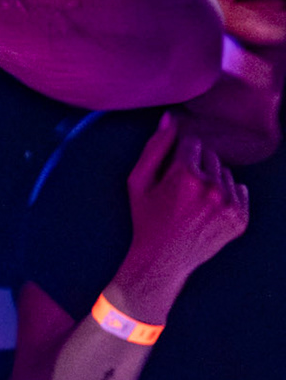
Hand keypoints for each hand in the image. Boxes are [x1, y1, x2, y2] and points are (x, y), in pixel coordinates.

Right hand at [112, 112, 249, 318]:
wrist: (162, 261)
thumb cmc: (146, 220)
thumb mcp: (138, 183)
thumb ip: (154, 148)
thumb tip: (169, 118)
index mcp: (186, 175)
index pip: (193, 143)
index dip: (179, 158)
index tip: (172, 175)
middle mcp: (212, 187)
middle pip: (212, 157)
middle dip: (197, 168)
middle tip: (181, 191)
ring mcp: (230, 204)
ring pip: (227, 174)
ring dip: (213, 182)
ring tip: (194, 203)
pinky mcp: (241, 218)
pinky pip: (240, 191)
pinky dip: (227, 197)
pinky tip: (208, 211)